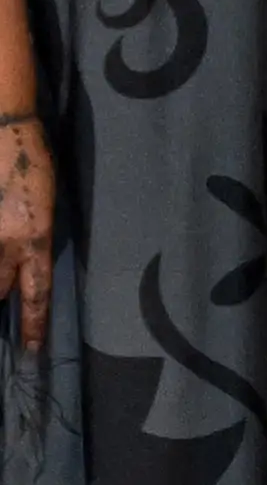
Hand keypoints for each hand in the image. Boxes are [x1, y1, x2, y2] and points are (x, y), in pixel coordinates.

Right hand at [0, 114, 50, 354]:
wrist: (4, 132)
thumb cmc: (33, 165)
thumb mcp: (45, 208)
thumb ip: (33, 241)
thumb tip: (21, 269)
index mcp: (37, 238)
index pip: (36, 294)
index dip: (32, 326)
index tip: (31, 352)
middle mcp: (7, 244)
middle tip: (2, 292)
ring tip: (6, 239)